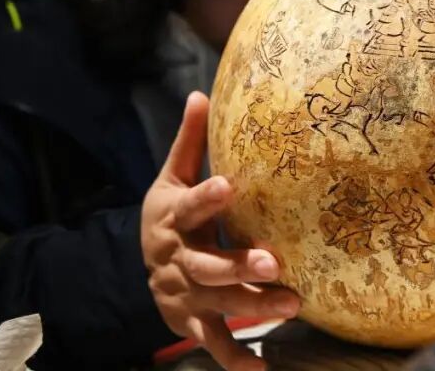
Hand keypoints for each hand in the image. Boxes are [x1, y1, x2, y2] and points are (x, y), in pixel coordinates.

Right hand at [141, 92, 299, 370]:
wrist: (141, 262)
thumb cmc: (172, 211)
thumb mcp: (172, 176)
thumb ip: (190, 141)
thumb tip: (202, 92)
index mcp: (171, 216)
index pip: (188, 205)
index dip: (206, 198)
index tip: (229, 186)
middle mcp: (175, 258)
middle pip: (205, 264)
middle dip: (237, 267)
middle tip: (272, 264)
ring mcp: (183, 293)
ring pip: (216, 302)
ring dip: (252, 306)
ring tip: (293, 304)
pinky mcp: (192, 320)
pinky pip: (214, 342)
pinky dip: (234, 358)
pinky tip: (261, 369)